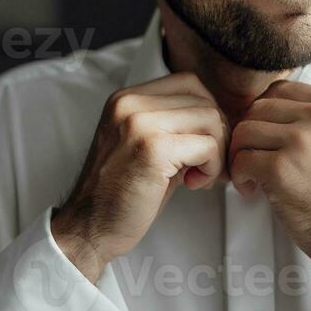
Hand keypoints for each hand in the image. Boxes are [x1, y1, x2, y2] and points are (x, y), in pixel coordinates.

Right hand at [53, 72, 231, 269]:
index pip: (189, 83)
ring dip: (216, 151)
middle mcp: (129, 104)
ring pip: (211, 118)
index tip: (201, 144)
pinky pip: (208, 146)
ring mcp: (140, 123)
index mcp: (126, 98)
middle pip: (204, 100)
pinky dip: (212, 167)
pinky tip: (193, 183)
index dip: (206, 114)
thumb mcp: (144, 144)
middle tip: (205, 165)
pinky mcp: (153, 149)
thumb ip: (173, 124)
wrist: (88, 227)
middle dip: (216, 135)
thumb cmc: (120, 193)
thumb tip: (221, 120)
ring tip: (198, 175)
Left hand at [227, 79, 310, 282]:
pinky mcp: (282, 168)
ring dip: (241, 155)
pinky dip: (240, 176)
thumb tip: (264, 110)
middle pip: (258, 108)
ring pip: (245, 131)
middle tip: (254, 158)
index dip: (264, 114)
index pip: (279, 90)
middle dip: (250, 135)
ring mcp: (301, 140)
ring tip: (253, 175)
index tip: (265, 136)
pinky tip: (253, 189)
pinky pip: (242, 160)